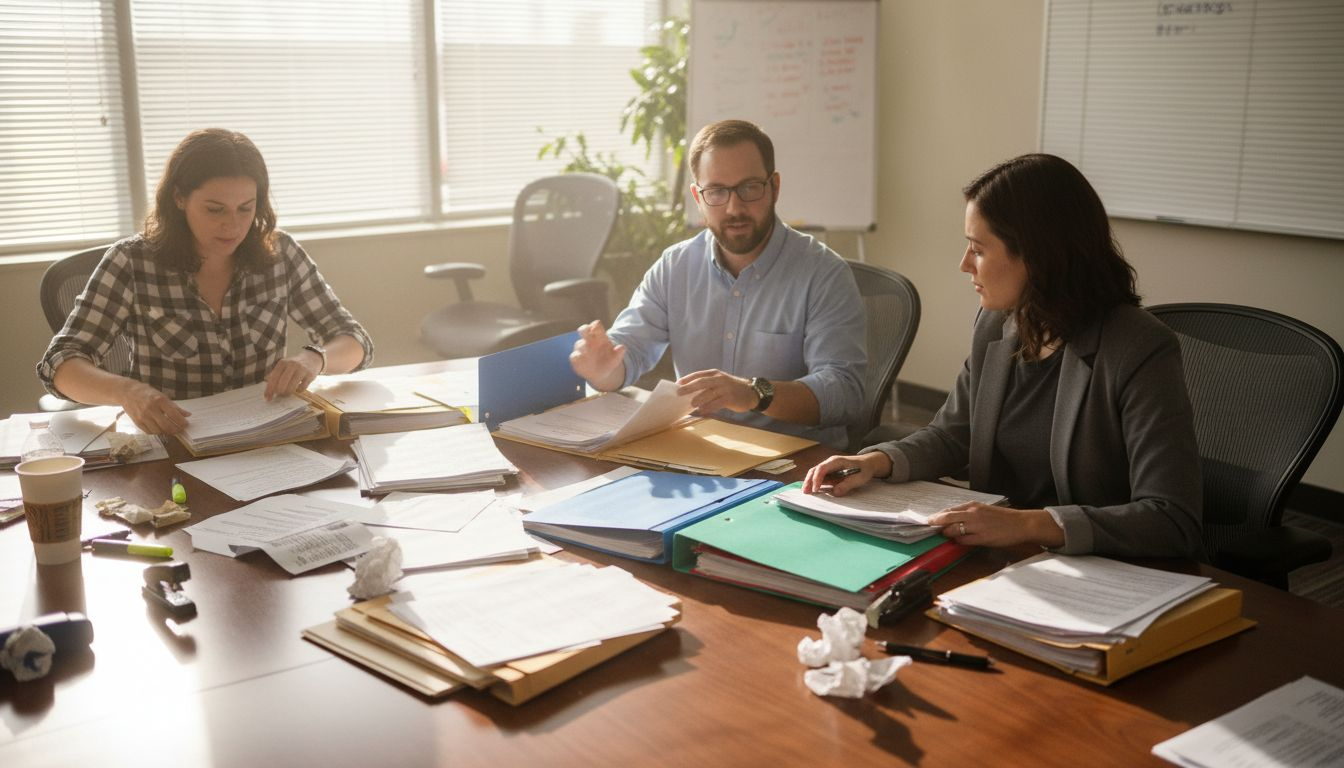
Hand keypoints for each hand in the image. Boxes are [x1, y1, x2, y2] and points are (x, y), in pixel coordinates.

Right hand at [120, 380, 190, 434]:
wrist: (127, 392)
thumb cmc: (147, 393)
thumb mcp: (163, 396)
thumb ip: (175, 407)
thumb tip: (187, 415)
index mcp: (159, 401)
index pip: (174, 415)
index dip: (182, 422)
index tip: (186, 424)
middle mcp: (150, 409)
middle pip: (166, 426)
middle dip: (176, 430)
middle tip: (180, 429)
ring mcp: (143, 416)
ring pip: (158, 431)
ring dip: (166, 432)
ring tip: (170, 429)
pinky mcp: (137, 422)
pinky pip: (149, 432)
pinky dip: (156, 432)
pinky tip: (160, 428)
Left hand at [264, 351, 321, 400]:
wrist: (312, 358)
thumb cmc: (295, 365)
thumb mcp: (284, 366)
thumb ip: (275, 375)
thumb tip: (268, 390)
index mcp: (283, 363)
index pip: (273, 378)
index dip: (269, 389)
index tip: (267, 397)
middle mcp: (292, 364)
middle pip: (282, 383)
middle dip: (279, 392)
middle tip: (279, 395)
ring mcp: (302, 369)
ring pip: (292, 386)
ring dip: (288, 392)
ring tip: (287, 393)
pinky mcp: (310, 375)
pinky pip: (302, 388)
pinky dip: (298, 391)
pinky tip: (297, 389)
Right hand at [569, 320, 625, 390]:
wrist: (601, 372)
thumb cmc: (608, 360)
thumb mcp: (615, 357)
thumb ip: (619, 353)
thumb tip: (622, 347)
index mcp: (599, 336)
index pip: (595, 326)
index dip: (595, 325)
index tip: (596, 326)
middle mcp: (589, 341)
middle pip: (583, 330)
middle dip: (584, 329)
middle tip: (585, 330)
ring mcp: (581, 349)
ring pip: (579, 344)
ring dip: (582, 345)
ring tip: (586, 346)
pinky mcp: (576, 359)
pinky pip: (574, 356)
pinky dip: (576, 356)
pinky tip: (580, 357)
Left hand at [675, 369, 756, 414]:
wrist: (752, 393)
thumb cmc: (732, 389)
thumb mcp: (720, 382)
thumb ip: (707, 385)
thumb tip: (690, 393)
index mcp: (715, 374)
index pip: (698, 375)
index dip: (687, 379)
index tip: (677, 384)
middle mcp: (719, 379)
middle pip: (702, 382)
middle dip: (689, 387)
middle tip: (679, 393)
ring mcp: (725, 388)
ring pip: (709, 393)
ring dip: (699, 398)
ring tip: (691, 404)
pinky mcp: (730, 397)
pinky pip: (718, 403)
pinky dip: (709, 407)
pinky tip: (703, 411)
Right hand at [802, 452, 890, 495]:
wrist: (867, 463)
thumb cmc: (864, 469)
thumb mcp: (859, 478)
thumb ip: (847, 485)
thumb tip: (835, 493)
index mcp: (836, 461)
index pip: (822, 468)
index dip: (817, 479)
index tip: (815, 489)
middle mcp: (830, 463)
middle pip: (815, 470)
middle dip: (809, 480)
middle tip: (805, 492)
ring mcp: (829, 468)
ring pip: (815, 474)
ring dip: (809, 482)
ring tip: (806, 492)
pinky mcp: (830, 474)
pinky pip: (820, 478)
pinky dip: (814, 484)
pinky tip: (812, 491)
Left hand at [927, 502, 1064, 547]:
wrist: (1021, 524)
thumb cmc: (1002, 518)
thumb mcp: (983, 510)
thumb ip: (968, 513)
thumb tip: (951, 519)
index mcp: (972, 506)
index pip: (948, 510)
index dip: (936, 516)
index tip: (928, 520)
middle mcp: (972, 514)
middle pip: (945, 518)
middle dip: (934, 523)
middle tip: (927, 527)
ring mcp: (976, 526)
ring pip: (952, 530)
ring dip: (946, 534)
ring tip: (946, 535)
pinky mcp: (981, 537)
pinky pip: (963, 540)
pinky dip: (958, 541)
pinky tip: (959, 541)